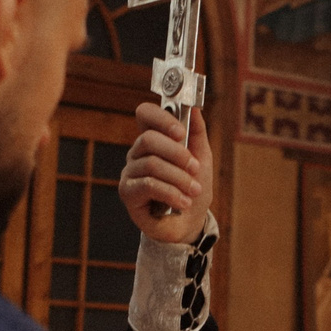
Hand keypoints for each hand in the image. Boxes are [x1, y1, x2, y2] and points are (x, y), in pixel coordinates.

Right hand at [119, 101, 214, 245]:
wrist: (190, 223)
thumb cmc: (192, 188)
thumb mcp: (202, 158)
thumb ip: (197, 132)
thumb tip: (193, 108)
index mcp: (154, 139)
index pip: (145, 114)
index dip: (161, 118)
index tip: (181, 132)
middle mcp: (137, 152)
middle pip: (148, 139)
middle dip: (177, 154)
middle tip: (194, 168)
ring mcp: (130, 172)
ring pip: (152, 164)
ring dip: (179, 178)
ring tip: (193, 191)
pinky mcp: (128, 192)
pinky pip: (148, 185)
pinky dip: (171, 193)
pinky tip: (183, 202)